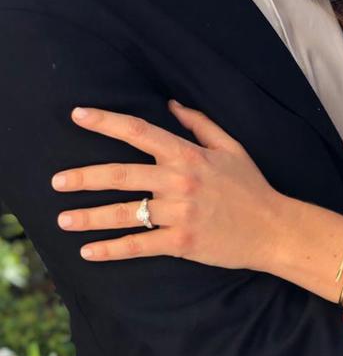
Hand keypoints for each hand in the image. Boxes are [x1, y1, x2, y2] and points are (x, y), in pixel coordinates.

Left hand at [54, 101, 280, 267]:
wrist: (274, 228)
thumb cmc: (252, 186)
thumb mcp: (230, 147)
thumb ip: (199, 124)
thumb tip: (171, 104)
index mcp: (188, 155)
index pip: (139, 132)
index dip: (106, 121)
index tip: (78, 115)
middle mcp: (179, 181)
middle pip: (120, 175)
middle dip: (83, 177)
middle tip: (55, 181)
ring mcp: (179, 213)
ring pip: (124, 213)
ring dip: (88, 217)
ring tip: (63, 219)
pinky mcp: (181, 242)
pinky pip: (139, 245)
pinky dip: (111, 250)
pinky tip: (89, 252)